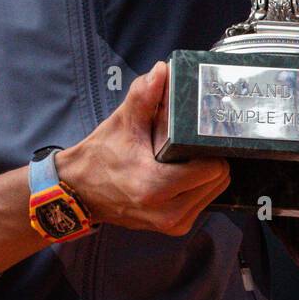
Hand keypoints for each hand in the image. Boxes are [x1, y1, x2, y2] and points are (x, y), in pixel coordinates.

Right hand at [58, 62, 230, 234]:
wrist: (80, 191)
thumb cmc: (101, 156)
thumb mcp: (122, 122)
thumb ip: (144, 96)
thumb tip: (162, 70)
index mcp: (155, 186)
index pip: (213, 169)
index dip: (209, 147)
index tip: (199, 133)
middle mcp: (168, 212)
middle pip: (219, 180)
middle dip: (210, 158)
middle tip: (193, 143)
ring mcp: (173, 224)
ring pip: (215, 192)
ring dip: (207, 174)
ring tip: (186, 157)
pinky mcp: (175, 228)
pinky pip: (204, 203)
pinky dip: (199, 187)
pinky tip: (183, 172)